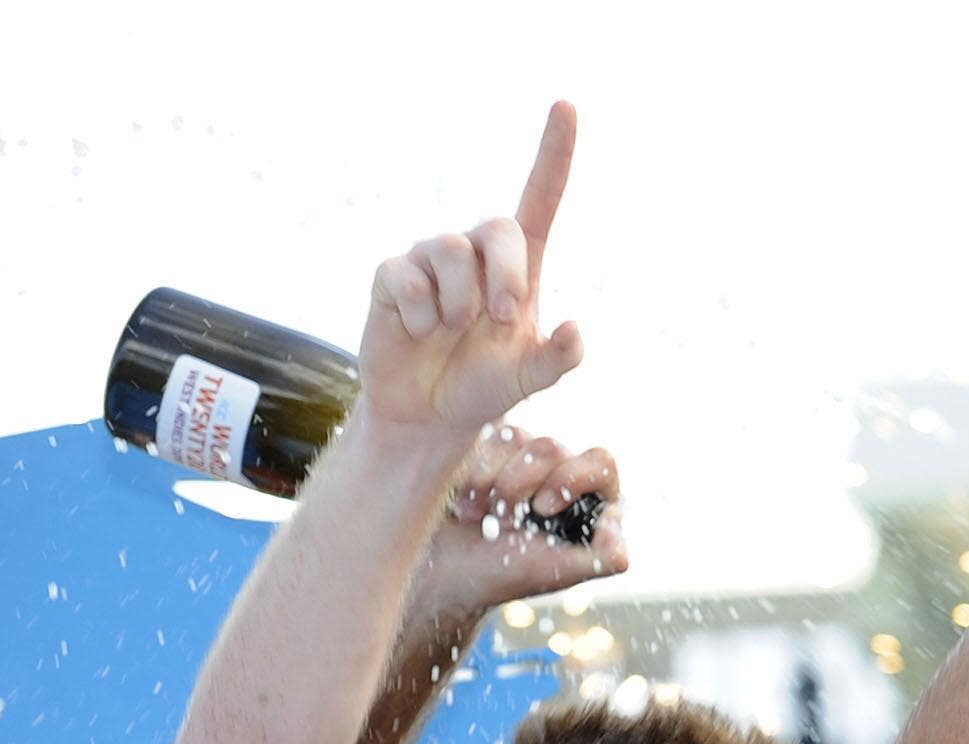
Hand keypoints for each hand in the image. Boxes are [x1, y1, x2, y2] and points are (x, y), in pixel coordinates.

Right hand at [360, 106, 586, 447]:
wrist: (429, 413)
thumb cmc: (483, 386)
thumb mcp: (528, 380)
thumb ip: (558, 359)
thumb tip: (577, 329)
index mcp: (518, 267)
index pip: (539, 198)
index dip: (554, 153)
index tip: (567, 106)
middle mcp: (474, 253)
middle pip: (495, 227)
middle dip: (505, 275)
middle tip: (502, 319)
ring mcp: (430, 259)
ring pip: (449, 250)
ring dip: (460, 303)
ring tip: (454, 330)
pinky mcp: (391, 275)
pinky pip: (407, 277)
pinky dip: (421, 314)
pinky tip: (420, 331)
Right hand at [409, 426, 626, 625]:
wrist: (442, 573)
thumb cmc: (502, 575)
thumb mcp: (558, 573)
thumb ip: (603, 558)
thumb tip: (619, 529)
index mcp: (588, 501)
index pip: (601, 462)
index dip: (573, 478)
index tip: (543, 508)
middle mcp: (558, 473)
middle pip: (552, 448)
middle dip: (522, 484)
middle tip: (504, 519)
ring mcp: (519, 457)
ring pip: (516, 438)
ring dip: (492, 482)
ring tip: (480, 516)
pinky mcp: (483, 449)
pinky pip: (484, 437)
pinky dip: (472, 472)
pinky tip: (463, 502)